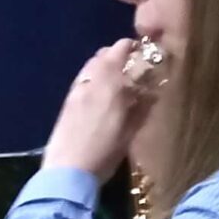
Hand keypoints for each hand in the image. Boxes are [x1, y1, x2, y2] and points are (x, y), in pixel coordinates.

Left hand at [46, 38, 159, 180]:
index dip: (131, 47)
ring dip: (102, 65)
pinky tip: (96, 92)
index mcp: (111, 84)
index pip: (120, 50)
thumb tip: (152, 93)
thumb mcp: (129, 134)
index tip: (140, 52)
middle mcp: (92, 81)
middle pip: (103, 54)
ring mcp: (76, 90)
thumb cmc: (104, 155)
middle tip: (128, 66)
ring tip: (112, 79)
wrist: (68, 172)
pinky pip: (81, 79)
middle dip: (116, 55)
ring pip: (90, 65)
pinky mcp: (66, 102)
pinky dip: (91, 78)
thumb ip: (141, 110)